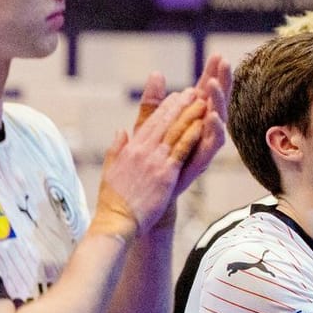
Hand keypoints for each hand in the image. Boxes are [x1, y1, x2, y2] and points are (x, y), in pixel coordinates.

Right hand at [96, 87, 208, 236]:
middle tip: (193, 91)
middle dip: (179, 105)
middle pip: (164, 123)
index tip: (175, 97)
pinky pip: (181, 150)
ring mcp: (154, 161)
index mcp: (129, 149)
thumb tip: (120, 131)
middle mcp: (142, 151)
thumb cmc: (112, 201)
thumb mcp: (110, 169)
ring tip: (202, 100)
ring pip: (174, 132)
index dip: (164, 108)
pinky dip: (191, 135)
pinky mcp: (165, 174)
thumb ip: (116, 148)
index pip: (149, 123)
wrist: (116, 220)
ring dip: (189, 114)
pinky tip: (202, 123)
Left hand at [155, 57, 229, 195]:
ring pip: (218, 120)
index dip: (211, 74)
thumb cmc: (148, 161)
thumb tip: (156, 74)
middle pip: (216, 102)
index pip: (204, 93)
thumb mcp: (147, 127)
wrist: (143, 196)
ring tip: (214, 85)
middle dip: (222, 82)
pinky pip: (211, 145)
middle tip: (224, 62)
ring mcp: (202, 146)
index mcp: (189, 120)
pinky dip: (214, 130)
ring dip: (218, 102)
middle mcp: (201, 131)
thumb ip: (153, 103)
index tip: (217, 55)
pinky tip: (212, 116)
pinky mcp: (200, 162)